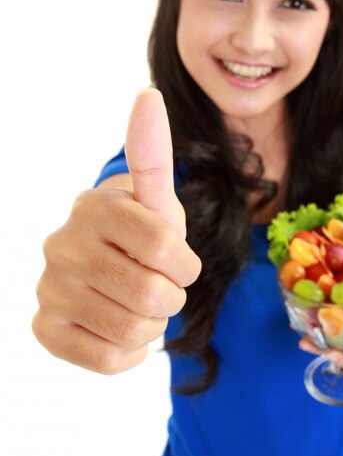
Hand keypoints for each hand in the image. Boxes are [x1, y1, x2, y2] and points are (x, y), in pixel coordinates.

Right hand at [32, 89, 200, 373]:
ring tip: (139, 304)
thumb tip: (148, 95)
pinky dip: (131, 351)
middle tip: (160, 286)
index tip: (179, 261)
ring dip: (153, 323)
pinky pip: (109, 360)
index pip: (163, 245)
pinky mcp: (44, 329)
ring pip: (132, 330)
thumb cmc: (141, 233)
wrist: (110, 268)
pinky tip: (120, 327)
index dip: (185, 264)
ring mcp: (48, 289)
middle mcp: (61, 245)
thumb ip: (153, 155)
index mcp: (93, 207)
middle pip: (150, 292)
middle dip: (172, 296)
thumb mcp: (156, 200)